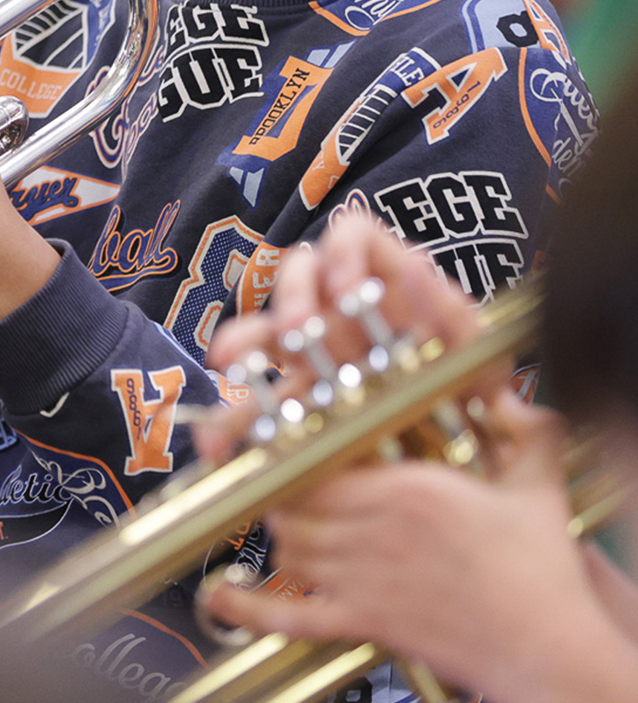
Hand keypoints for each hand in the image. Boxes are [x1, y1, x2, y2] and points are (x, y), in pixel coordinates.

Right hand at [196, 214, 496, 462]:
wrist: (467, 463)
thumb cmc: (474, 394)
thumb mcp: (483, 357)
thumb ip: (461, 323)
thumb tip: (421, 270)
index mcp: (389, 282)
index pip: (355, 238)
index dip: (344, 254)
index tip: (345, 292)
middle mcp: (342, 305)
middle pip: (301, 273)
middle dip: (295, 300)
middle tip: (298, 333)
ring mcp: (312, 346)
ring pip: (266, 323)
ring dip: (248, 338)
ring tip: (234, 362)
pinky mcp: (292, 392)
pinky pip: (250, 385)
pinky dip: (230, 398)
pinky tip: (219, 414)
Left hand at [203, 396, 637, 702]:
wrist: (548, 649)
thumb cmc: (541, 571)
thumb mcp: (535, 485)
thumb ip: (528, 430)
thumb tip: (518, 396)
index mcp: (406, 487)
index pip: (318, 456)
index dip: (292, 448)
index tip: (279, 438)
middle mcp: (374, 528)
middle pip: (292, 497)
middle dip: (278, 488)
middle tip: (281, 481)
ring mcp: (362, 579)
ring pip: (287, 545)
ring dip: (276, 532)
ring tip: (282, 520)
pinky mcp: (363, 623)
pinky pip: (293, 615)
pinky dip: (249, 606)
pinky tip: (219, 595)